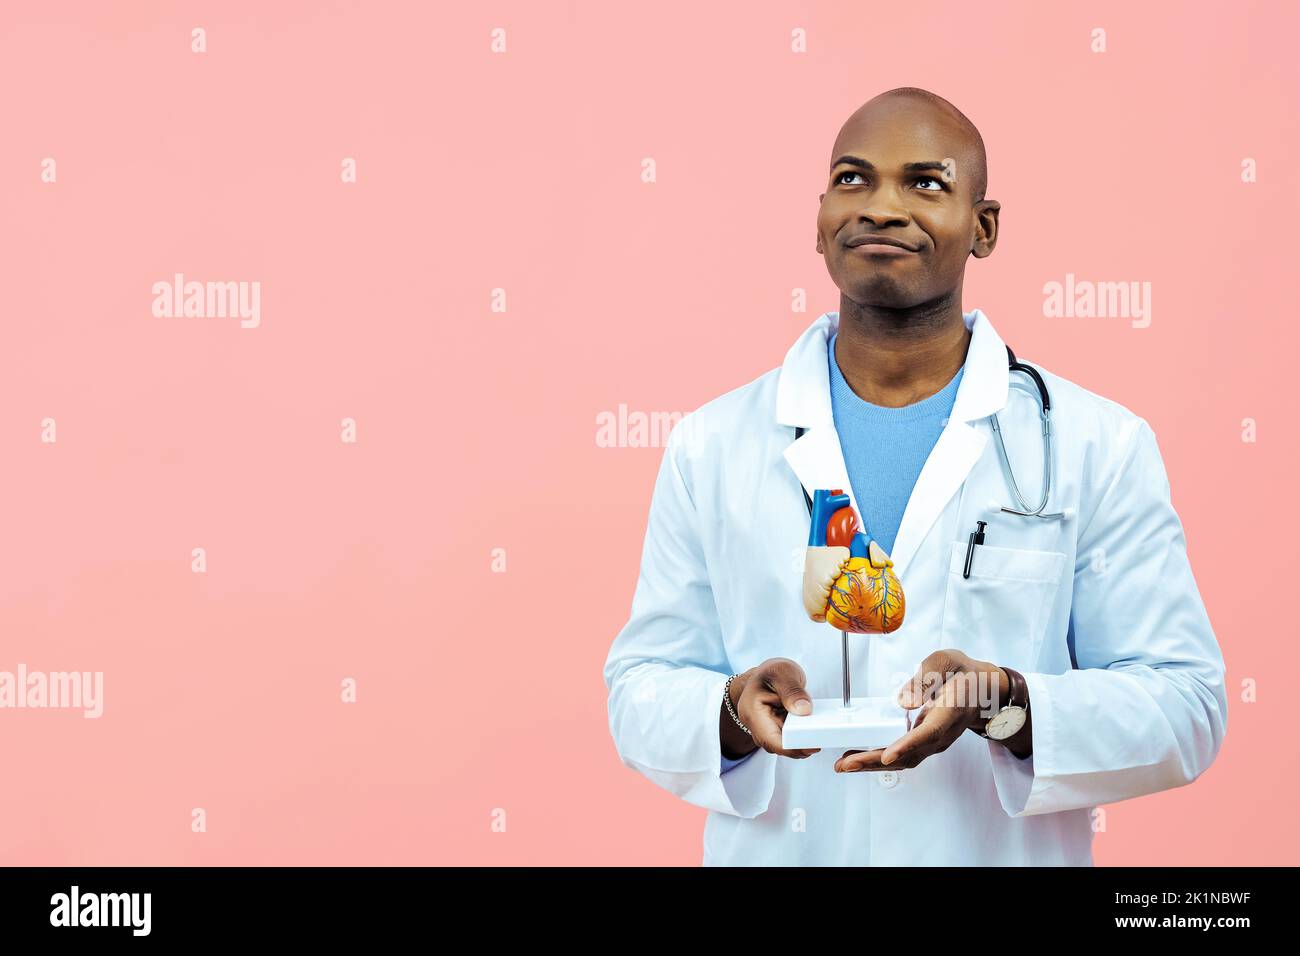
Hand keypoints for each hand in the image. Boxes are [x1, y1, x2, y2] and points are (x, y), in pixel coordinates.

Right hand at [722, 658, 820, 759]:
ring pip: (781, 745)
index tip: (810, 746)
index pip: (769, 738)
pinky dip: (799, 738)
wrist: (768, 673)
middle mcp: (755, 724)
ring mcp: (764, 729)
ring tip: (816, 735)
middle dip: (797, 747)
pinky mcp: (774, 730)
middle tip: (818, 742)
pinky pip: (786, 739)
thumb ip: (792, 691)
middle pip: (775, 745)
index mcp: (752, 711)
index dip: (790, 746)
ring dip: (799, 744)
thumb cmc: (771, 672)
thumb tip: (804, 710)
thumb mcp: (782, 673)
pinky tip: (811, 732)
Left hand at [834, 648, 1003, 772]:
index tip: (887, 755)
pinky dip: (879, 759)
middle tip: (847, 764)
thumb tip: (904, 702)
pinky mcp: (925, 742)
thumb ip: (926, 679)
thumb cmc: (964, 673)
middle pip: (910, 755)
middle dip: (876, 762)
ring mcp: (935, 741)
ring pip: (904, 760)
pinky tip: (859, 757)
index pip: (929, 733)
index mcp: (951, 712)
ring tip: (845, 765)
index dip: (907, 745)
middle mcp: (943, 733)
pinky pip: (903, 755)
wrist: (984, 689)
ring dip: (873, 765)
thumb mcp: (948, 661)